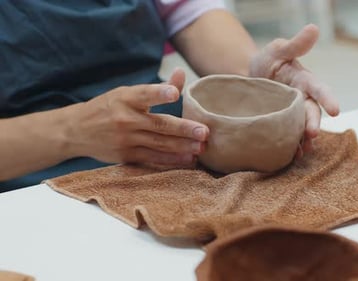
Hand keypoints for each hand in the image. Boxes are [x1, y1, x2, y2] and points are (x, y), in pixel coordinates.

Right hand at [67, 68, 208, 166]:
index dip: (159, 93)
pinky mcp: (126, 156)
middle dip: (183, 129)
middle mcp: (125, 118)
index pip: (144, 94)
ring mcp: (125, 139)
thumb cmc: (108, 107)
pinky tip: (188, 159)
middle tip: (204, 132)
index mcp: (125, 98)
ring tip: (202, 148)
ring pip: (159, 144)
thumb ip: (157, 88)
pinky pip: (153, 159)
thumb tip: (182, 74)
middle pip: (158, 124)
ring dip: (182, 147)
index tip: (174, 94)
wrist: (75, 131)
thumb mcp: (127, 93)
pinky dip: (172, 160)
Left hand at [250, 24, 338, 155]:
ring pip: (302, 128)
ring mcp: (291, 114)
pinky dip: (291, 147)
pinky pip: (288, 137)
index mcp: (304, 81)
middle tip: (313, 134)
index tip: (336, 110)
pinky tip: (290, 156)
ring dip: (304, 140)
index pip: (319, 89)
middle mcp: (302, 100)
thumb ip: (295, 44)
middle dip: (314, 123)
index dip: (328, 99)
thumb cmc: (267, 61)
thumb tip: (313, 28)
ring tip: (303, 150)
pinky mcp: (280, 124)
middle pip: (311, 113)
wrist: (248, 77)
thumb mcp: (278, 49)